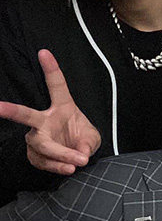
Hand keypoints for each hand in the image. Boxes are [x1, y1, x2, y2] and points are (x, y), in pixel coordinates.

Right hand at [0, 50, 99, 174]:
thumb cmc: (83, 139)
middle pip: (26, 115)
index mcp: (62, 107)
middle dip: (11, 110)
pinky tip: (68, 168)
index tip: (44, 52)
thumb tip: (80, 153)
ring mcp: (37, 137)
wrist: (78, 156)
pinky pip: (43, 161)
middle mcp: (44, 120)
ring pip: (42, 145)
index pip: (56, 86)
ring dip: (61, 154)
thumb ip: (88, 143)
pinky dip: (58, 166)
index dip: (50, 69)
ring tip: (78, 161)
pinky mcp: (34, 154)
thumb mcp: (92, 138)